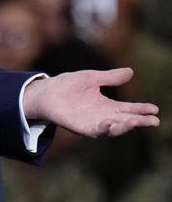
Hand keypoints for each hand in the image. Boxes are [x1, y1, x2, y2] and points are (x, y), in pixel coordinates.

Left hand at [23, 68, 159, 136]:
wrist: (46, 92)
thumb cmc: (68, 85)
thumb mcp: (92, 78)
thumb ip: (110, 77)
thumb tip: (130, 71)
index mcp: (108, 106)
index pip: (129, 109)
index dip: (142, 109)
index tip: (155, 109)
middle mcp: (103, 117)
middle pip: (126, 121)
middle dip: (140, 121)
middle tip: (154, 120)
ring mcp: (93, 123)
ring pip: (114, 128)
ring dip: (126, 126)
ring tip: (137, 122)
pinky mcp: (81, 127)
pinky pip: (96, 130)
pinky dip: (105, 128)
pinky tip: (112, 123)